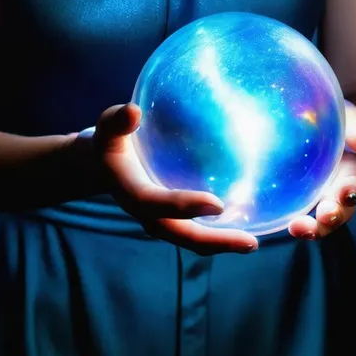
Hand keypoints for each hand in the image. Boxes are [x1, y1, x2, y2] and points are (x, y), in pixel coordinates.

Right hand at [86, 103, 259, 255]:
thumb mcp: (108, 126)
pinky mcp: (172, 217)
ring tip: (252, 243)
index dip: (184, 206)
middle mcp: (147, 213)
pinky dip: (218, 233)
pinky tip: (246, 226)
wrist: (103, 164)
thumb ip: (118, 121)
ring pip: (190, 238)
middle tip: (250, 243)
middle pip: (180, 233)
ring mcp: (160, 219)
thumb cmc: (111, 139)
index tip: (217, 204)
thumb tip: (133, 112)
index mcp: (131, 192)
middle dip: (213, 241)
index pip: (156, 204)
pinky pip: (195, 230)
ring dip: (220, 243)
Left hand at [286, 100, 355, 240]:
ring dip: (313, 226)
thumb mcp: (347, 123)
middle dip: (332, 217)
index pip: (351, 188)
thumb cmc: (338, 127)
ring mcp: (317, 199)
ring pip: (318, 221)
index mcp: (348, 173)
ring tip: (298, 228)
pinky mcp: (296, 199)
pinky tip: (258, 212)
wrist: (325, 134)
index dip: (349, 193)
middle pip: (338, 213)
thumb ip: (355, 130)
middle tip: (324, 217)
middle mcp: (334, 193)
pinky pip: (290, 213)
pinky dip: (282, 217)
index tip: (345, 194)